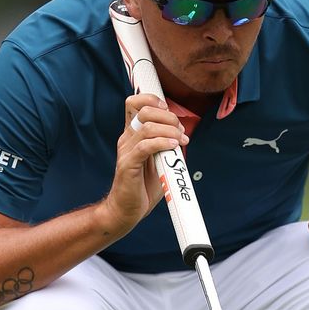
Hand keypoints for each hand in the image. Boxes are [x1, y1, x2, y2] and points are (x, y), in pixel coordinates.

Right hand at [100, 93, 189, 233]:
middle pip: (144, 110)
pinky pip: (145, 146)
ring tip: (180, 142)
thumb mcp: (159, 160)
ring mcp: (126, 151)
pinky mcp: (128, 165)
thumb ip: (167, 145)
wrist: (128, 210)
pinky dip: (162, 143)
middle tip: (180, 132)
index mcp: (133, 135)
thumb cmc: (143, 187)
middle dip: (168, 117)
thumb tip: (182, 134)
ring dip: (169, 131)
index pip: (135, 103)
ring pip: (147, 127)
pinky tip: (172, 147)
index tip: (169, 110)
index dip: (152, 99)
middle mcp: (127, 139)